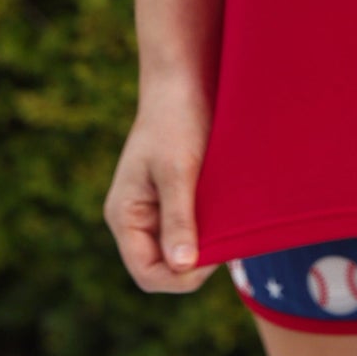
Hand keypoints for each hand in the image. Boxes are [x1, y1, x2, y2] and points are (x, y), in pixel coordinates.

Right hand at [103, 72, 219, 291]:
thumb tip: (182, 266)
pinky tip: (230, 214)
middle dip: (196, 262)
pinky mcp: (178, 196)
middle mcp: (138, 218)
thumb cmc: (176, 119)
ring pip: (182, 249)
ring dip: (206, 243)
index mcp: (125, 216)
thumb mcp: (177, 169)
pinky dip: (211, 226)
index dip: (181, 277)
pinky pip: (194, 227)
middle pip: (166, 267)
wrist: (185, 78)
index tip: (215, 256)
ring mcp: (157, 208)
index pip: (148, 273)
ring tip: (231, 226)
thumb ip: (178, 217)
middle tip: (229, 241)